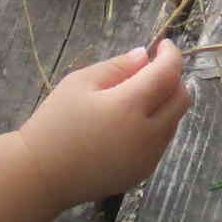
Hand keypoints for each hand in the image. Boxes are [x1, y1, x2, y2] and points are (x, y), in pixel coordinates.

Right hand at [16, 40, 190, 209]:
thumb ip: (116, 67)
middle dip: (174, 78)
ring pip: (175, 120)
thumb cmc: (53, 124)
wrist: (39, 176)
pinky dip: (157, 125)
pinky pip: (162, 142)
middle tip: (151, 70)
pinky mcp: (143, 172)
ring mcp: (148, 157)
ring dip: (166, 103)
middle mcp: (147, 133)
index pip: (168, 73)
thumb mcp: (78, 83)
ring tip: (135, 97)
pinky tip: (129, 123)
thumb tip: (145, 56)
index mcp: (129, 106)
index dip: (172, 54)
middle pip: (182, 98)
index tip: (163, 45)